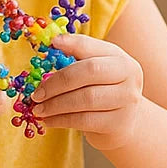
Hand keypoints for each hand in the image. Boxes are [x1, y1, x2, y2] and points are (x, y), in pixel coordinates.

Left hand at [30, 34, 143, 150]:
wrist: (124, 123)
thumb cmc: (102, 92)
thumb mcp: (95, 72)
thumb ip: (77, 58)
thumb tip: (53, 43)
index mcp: (120, 58)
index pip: (92, 47)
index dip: (72, 44)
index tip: (51, 44)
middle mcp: (129, 76)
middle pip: (89, 72)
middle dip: (57, 82)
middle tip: (37, 94)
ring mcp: (127, 101)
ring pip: (85, 99)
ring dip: (55, 105)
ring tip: (38, 109)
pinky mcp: (119, 124)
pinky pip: (84, 120)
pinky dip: (61, 120)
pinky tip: (49, 120)